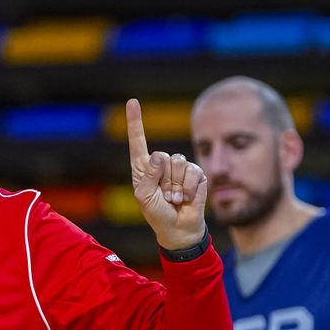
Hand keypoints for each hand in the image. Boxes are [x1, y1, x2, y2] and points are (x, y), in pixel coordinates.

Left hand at [125, 98, 207, 250]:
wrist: (179, 228)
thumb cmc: (157, 214)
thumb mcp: (144, 197)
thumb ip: (148, 176)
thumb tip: (159, 155)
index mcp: (144, 167)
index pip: (138, 141)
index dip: (136, 121)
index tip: (132, 101)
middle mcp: (161, 164)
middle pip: (162, 157)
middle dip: (164, 180)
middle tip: (165, 197)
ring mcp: (180, 168)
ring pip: (178, 163)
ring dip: (177, 186)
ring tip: (175, 198)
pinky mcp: (197, 174)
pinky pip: (193, 172)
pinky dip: (189, 188)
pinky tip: (186, 198)